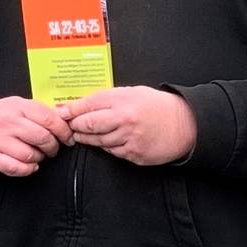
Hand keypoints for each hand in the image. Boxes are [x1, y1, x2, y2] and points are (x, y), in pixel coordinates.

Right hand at [0, 97, 73, 176]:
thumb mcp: (18, 106)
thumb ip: (40, 112)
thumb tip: (66, 120)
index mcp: (17, 106)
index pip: (48, 118)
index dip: (63, 131)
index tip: (68, 138)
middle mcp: (7, 122)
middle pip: (42, 138)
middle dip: (52, 147)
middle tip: (52, 149)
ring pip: (30, 155)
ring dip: (39, 158)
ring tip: (37, 155)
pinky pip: (17, 168)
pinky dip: (27, 169)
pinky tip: (28, 164)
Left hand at [62, 87, 197, 166]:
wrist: (184, 124)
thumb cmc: (156, 106)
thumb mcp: (132, 93)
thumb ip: (106, 98)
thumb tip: (79, 105)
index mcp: (123, 100)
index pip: (88, 105)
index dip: (71, 110)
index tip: (61, 113)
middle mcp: (125, 119)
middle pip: (88, 125)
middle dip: (76, 126)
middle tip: (70, 127)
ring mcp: (130, 139)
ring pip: (98, 141)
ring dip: (89, 138)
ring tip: (84, 135)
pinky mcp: (135, 154)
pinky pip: (113, 152)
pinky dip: (107, 147)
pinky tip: (108, 141)